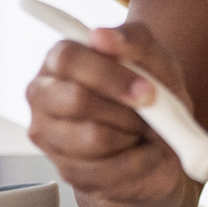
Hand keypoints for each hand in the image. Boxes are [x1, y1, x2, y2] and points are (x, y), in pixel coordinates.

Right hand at [25, 21, 192, 206]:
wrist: (163, 140)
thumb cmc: (151, 90)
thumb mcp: (154, 59)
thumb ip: (133, 40)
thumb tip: (101, 36)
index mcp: (60, 59)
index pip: (68, 59)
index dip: (110, 75)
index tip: (147, 90)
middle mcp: (44, 95)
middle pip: (77, 101)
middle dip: (127, 110)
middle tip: (151, 112)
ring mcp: (49, 136)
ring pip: (93, 138)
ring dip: (133, 134)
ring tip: (145, 129)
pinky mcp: (66, 170)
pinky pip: (106, 170)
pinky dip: (139, 162)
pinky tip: (145, 152)